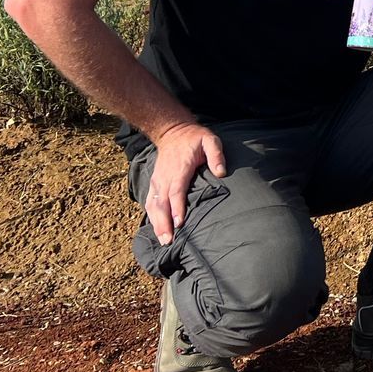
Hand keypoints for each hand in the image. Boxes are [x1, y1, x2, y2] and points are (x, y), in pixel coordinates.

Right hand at [144, 122, 226, 245]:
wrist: (173, 131)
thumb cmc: (195, 138)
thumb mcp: (210, 140)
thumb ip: (216, 154)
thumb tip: (221, 172)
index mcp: (179, 168)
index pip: (176, 190)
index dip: (177, 207)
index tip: (179, 222)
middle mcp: (165, 176)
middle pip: (162, 202)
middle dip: (164, 222)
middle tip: (169, 240)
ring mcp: (158, 180)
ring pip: (153, 204)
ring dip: (157, 223)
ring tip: (163, 240)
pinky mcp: (154, 182)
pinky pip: (150, 201)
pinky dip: (151, 216)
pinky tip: (156, 230)